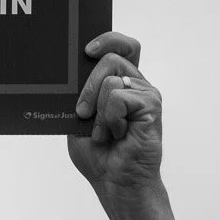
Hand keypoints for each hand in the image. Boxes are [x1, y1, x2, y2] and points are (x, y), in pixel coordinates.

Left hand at [67, 32, 162, 201]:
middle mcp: (136, 84)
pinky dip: (108, 118)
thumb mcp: (77, 118)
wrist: (114, 179)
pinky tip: (116, 134)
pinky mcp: (152, 105)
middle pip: (112, 58)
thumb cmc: (97, 152)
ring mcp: (146, 93)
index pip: (122, 47)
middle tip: (81, 113)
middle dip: (88, 85)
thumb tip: (67, 72)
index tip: (87, 50)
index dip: (108, 40)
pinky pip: (119, 97)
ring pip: (112, 80)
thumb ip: (78, 93)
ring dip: (97, 110)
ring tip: (104, 132)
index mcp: (119, 84)